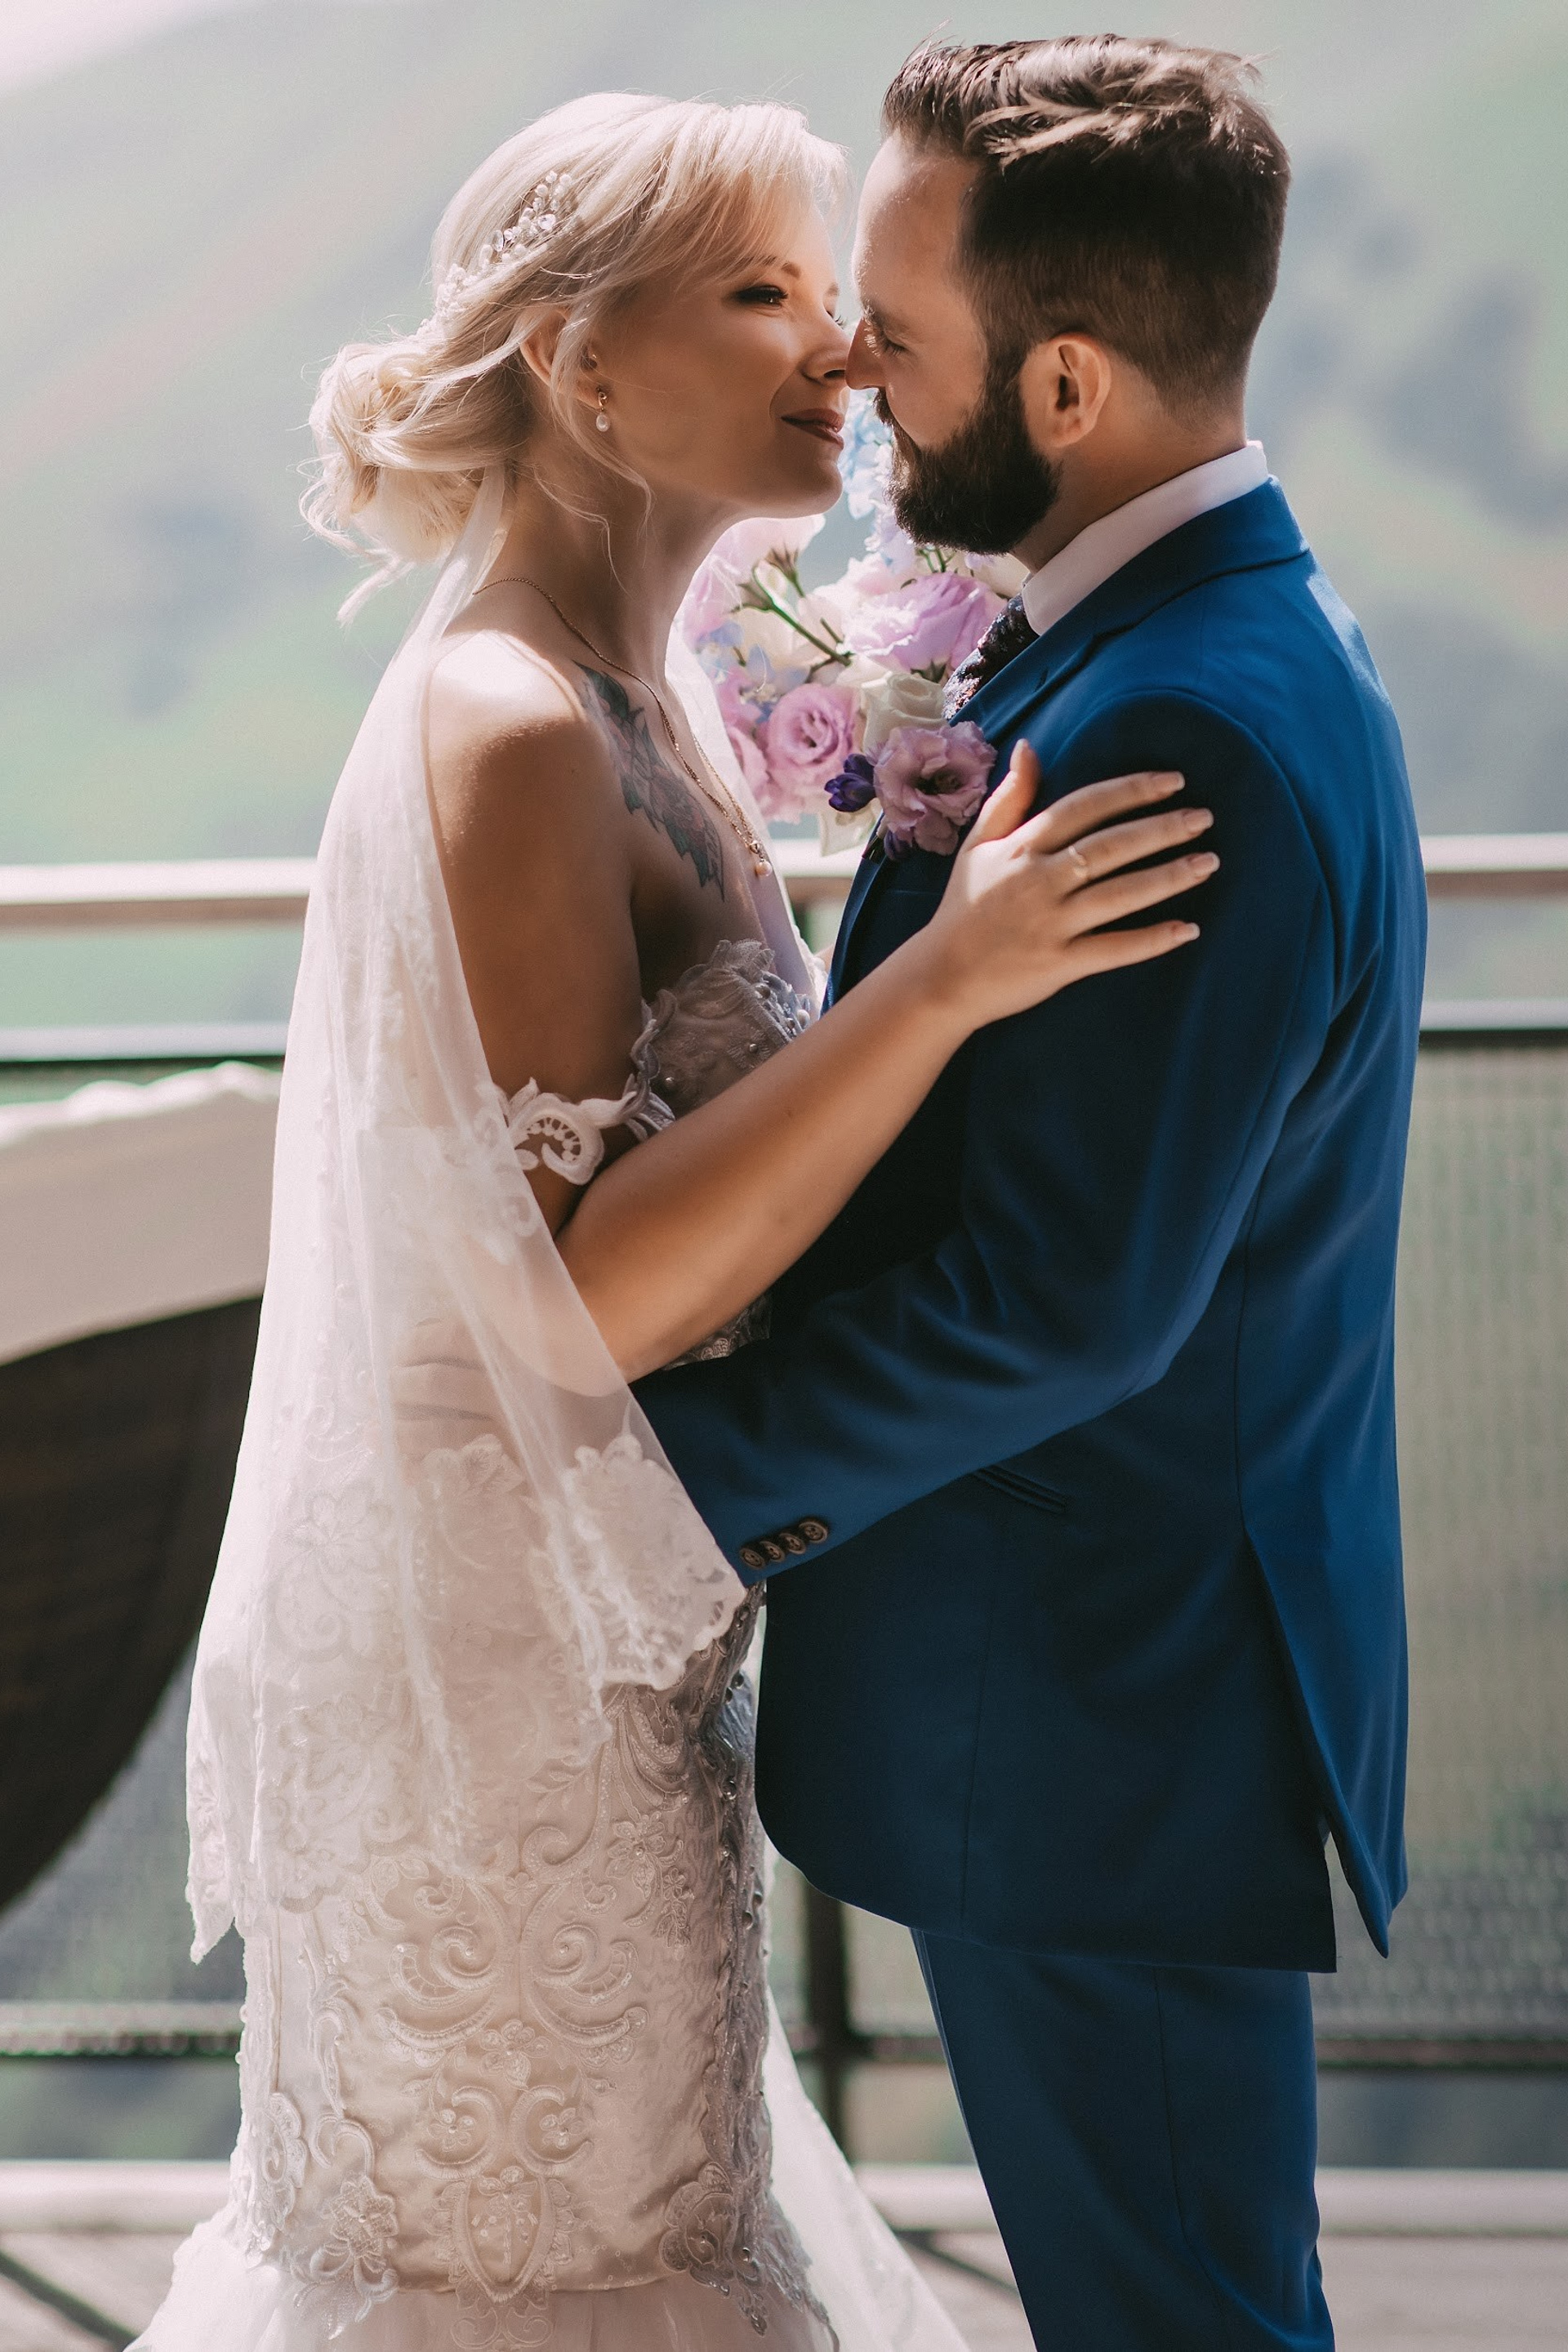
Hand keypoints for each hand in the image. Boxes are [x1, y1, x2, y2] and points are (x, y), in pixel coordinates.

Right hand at [918, 745, 1215, 1030]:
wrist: (940, 978)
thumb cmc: (964, 908)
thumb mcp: (977, 845)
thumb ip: (1009, 798)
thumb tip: (1029, 747)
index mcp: (1021, 848)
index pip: (1083, 807)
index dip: (1130, 791)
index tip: (1173, 781)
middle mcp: (1037, 881)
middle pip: (1109, 846)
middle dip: (1161, 829)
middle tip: (1204, 818)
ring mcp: (1049, 924)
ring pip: (1118, 894)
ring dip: (1168, 877)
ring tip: (1208, 862)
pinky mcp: (1058, 964)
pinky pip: (1113, 950)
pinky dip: (1151, 940)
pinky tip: (1188, 928)